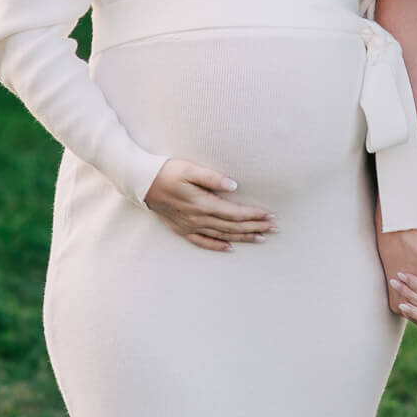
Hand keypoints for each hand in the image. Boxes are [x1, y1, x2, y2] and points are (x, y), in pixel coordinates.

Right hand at [144, 159, 276, 251]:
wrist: (142, 183)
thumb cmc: (167, 171)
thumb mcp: (190, 168)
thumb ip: (212, 178)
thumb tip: (234, 186)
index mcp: (203, 204)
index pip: (235, 213)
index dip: (254, 215)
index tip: (270, 214)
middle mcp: (198, 218)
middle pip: (232, 226)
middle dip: (255, 227)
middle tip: (274, 228)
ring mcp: (190, 226)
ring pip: (222, 235)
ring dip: (243, 237)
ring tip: (261, 237)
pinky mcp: (182, 229)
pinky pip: (203, 242)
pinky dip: (217, 246)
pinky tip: (230, 248)